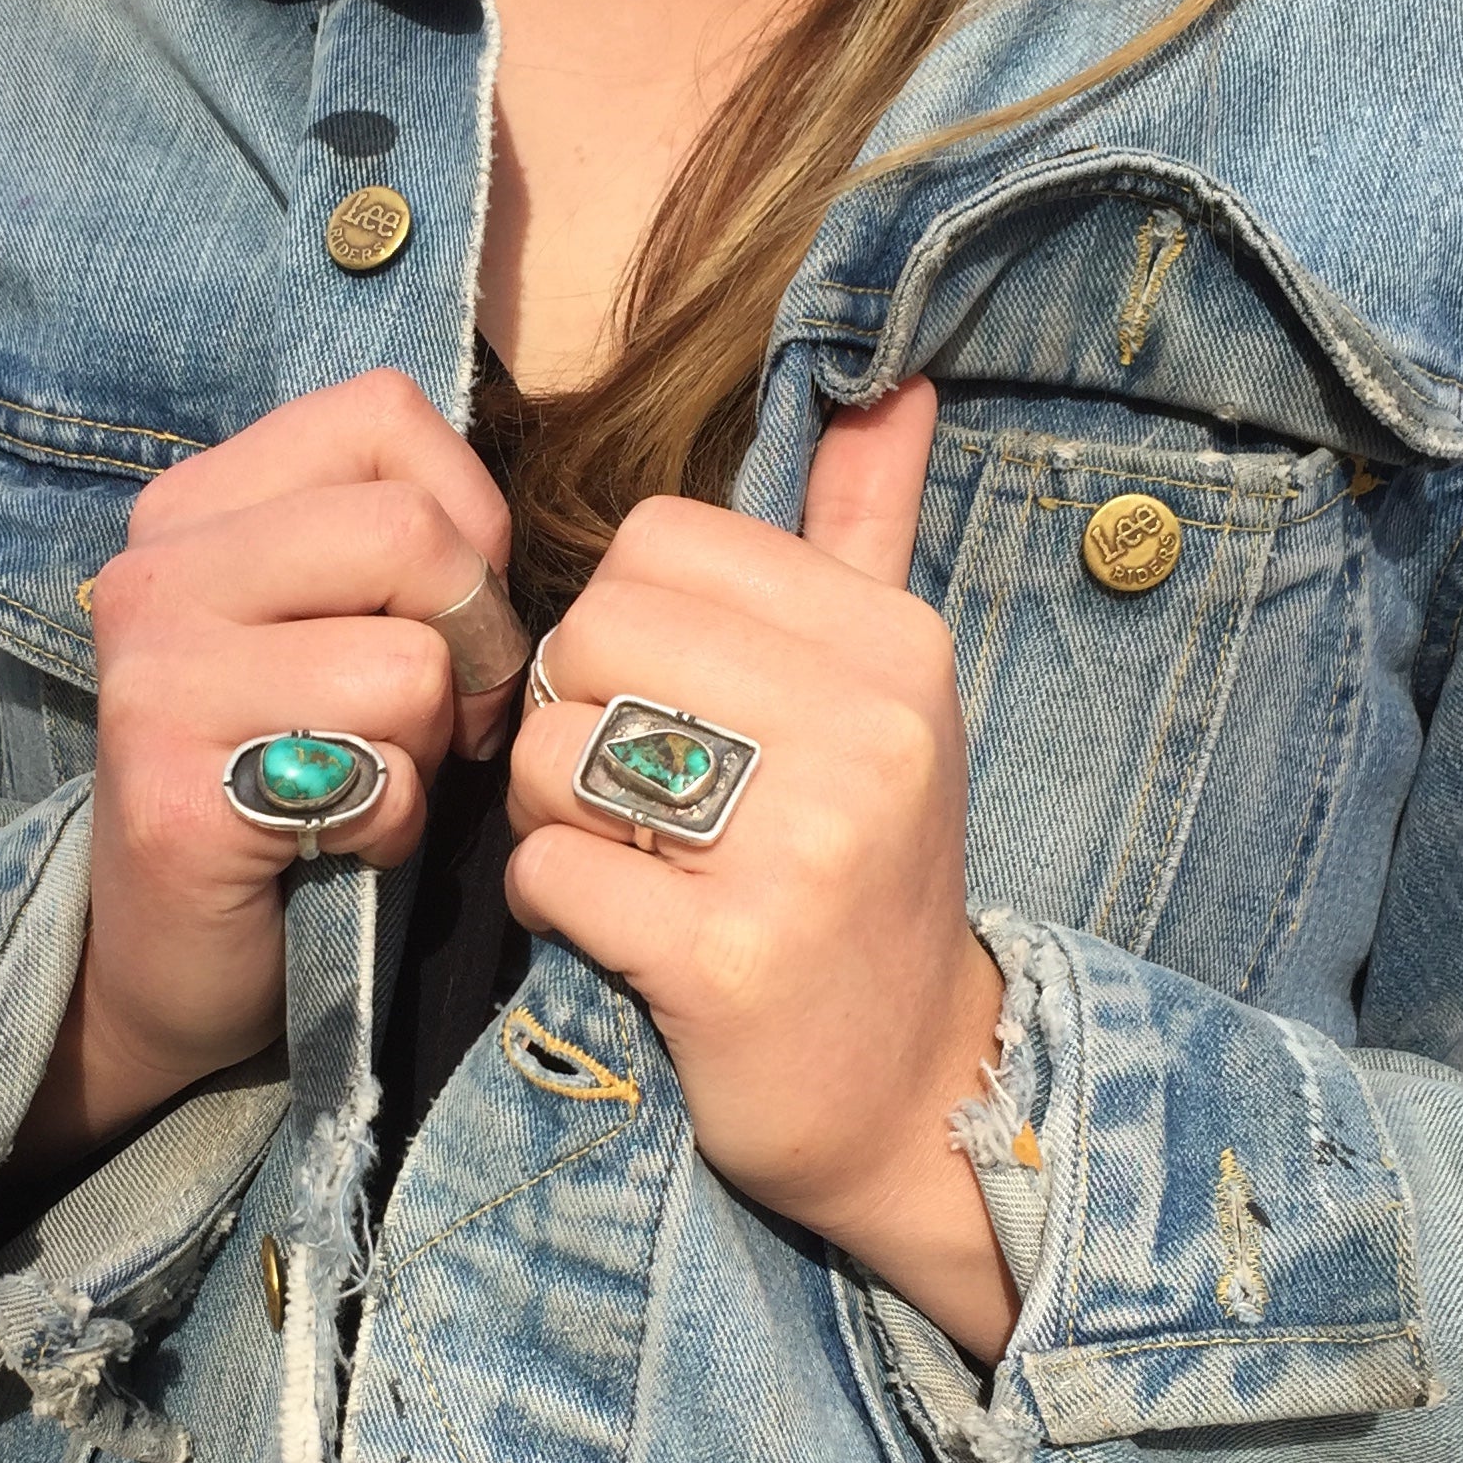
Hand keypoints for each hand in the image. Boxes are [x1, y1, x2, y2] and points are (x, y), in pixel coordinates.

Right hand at [16, 372, 518, 1163]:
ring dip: (431, 745)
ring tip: (374, 782)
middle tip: (442, 720)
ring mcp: (153, 679)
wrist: (174, 962)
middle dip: (475, 640)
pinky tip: (335, 843)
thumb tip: (504, 522)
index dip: (470, 518)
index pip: (386, 416)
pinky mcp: (177, 792)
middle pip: (410, 532)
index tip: (448, 616)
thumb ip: (397, 543)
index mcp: (195, 508)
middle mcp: (154, 573)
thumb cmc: (297, 781)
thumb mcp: (341, 626)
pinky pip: (377, 774)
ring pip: (410, 658)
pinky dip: (396, 822)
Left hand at [504, 376, 1018, 1359]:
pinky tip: (618, 934)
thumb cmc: (865, 868)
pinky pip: (548, 871)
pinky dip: (551, 904)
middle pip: (588, 638)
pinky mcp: (730, 957)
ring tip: (630, 863)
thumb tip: (888, 375)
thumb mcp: (890, 690)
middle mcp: (868, 729)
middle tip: (631, 796)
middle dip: (571, 719)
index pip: (652, 545)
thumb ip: (867, 528)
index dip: (622, 626)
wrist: (913, 1087)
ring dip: (550, 815)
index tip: (673, 707)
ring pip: (551, 750)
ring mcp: (806, 846)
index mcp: (893, 642)